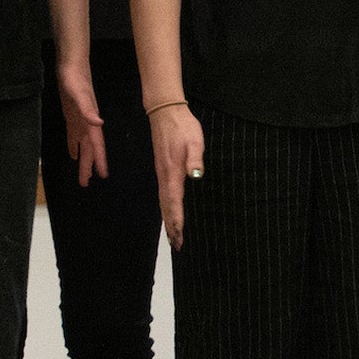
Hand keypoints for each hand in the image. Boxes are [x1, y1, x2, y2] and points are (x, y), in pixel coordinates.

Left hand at [57, 56, 107, 187]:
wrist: (71, 67)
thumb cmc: (75, 80)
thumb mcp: (79, 95)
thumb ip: (88, 110)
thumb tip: (99, 123)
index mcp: (90, 122)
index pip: (96, 146)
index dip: (99, 160)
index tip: (101, 175)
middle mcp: (86, 124)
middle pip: (89, 149)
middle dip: (88, 166)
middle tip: (85, 183)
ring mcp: (79, 120)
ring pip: (82, 145)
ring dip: (82, 158)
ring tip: (83, 174)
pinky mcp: (72, 116)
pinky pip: (74, 135)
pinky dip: (74, 146)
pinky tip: (73, 154)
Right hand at [149, 103, 203, 246]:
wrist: (165, 114)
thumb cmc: (183, 127)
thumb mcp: (194, 141)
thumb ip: (195, 159)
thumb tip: (195, 176)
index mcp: (173, 172)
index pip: (174, 201)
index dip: (177, 220)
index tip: (179, 236)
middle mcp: (164, 176)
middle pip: (166, 206)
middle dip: (171, 226)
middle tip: (177, 244)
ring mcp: (162, 173)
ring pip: (163, 201)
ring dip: (168, 219)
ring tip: (173, 235)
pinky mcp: (163, 170)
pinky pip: (164, 194)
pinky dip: (166, 207)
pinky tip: (170, 211)